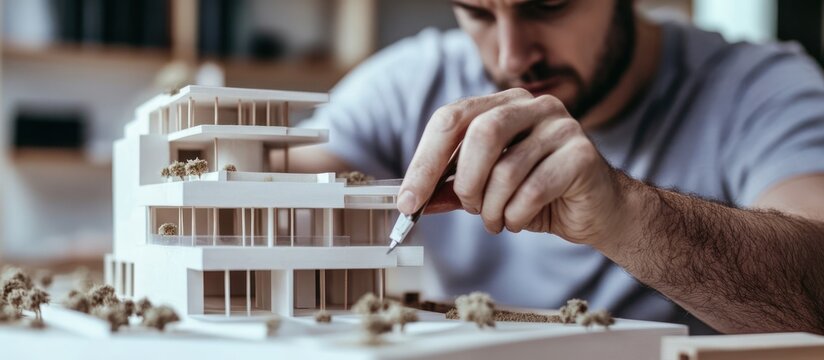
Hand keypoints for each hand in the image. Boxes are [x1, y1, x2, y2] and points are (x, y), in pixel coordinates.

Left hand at [397, 88, 627, 245]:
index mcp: (503, 104)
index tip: (408, 201)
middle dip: (464, 181)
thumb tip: (412, 200)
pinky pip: (532, 190)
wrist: (598, 211)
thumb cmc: (539, 195)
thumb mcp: (487, 190)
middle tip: (468, 207)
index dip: (424, 161)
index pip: (451, 118)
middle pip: (480, 132)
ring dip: (492, 207)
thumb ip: (451, 189)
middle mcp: (533, 105)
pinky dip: (516, 215)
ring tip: (498, 220)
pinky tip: (519, 219)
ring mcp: (561, 126)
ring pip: (506, 169)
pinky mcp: (582, 154)